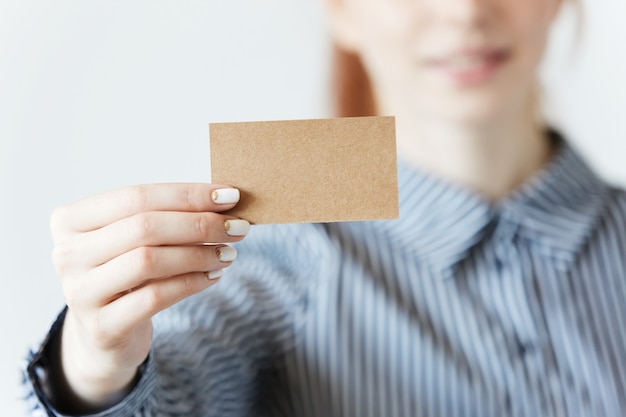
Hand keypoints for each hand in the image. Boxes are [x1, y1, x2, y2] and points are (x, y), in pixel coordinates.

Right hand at [49, 184, 248, 410]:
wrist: (104, 333)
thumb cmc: (125, 273)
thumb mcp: (133, 240)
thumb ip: (166, 216)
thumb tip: (224, 199)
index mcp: (70, 220)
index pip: (136, 196)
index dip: (188, 195)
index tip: (230, 195)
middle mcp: (66, 253)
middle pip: (144, 227)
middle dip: (199, 224)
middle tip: (238, 227)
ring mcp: (80, 292)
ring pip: (149, 261)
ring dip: (199, 253)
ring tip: (229, 252)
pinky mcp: (102, 326)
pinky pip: (156, 297)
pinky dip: (192, 282)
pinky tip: (215, 275)